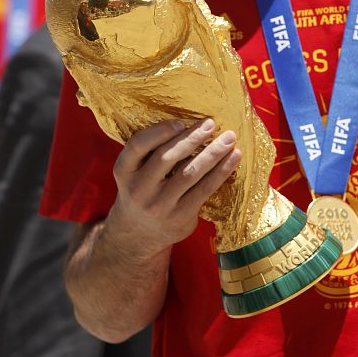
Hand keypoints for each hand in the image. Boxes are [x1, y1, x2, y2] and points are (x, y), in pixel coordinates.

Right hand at [108, 118, 240, 257]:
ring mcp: (159, 205)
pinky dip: (221, 171)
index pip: (138, 145)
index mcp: (124, 170)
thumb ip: (149, 152)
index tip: (181, 122)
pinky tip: (233, 158)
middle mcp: (138, 188)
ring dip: (213, 153)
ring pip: (189, 173)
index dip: (159, 131)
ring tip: (229, 138)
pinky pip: (204, 189)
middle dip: (191, 138)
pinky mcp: (180, 217)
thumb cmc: (142, 189)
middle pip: (167, 157)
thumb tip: (189, 124)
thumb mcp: (133, 171)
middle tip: (210, 124)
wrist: (139, 234)